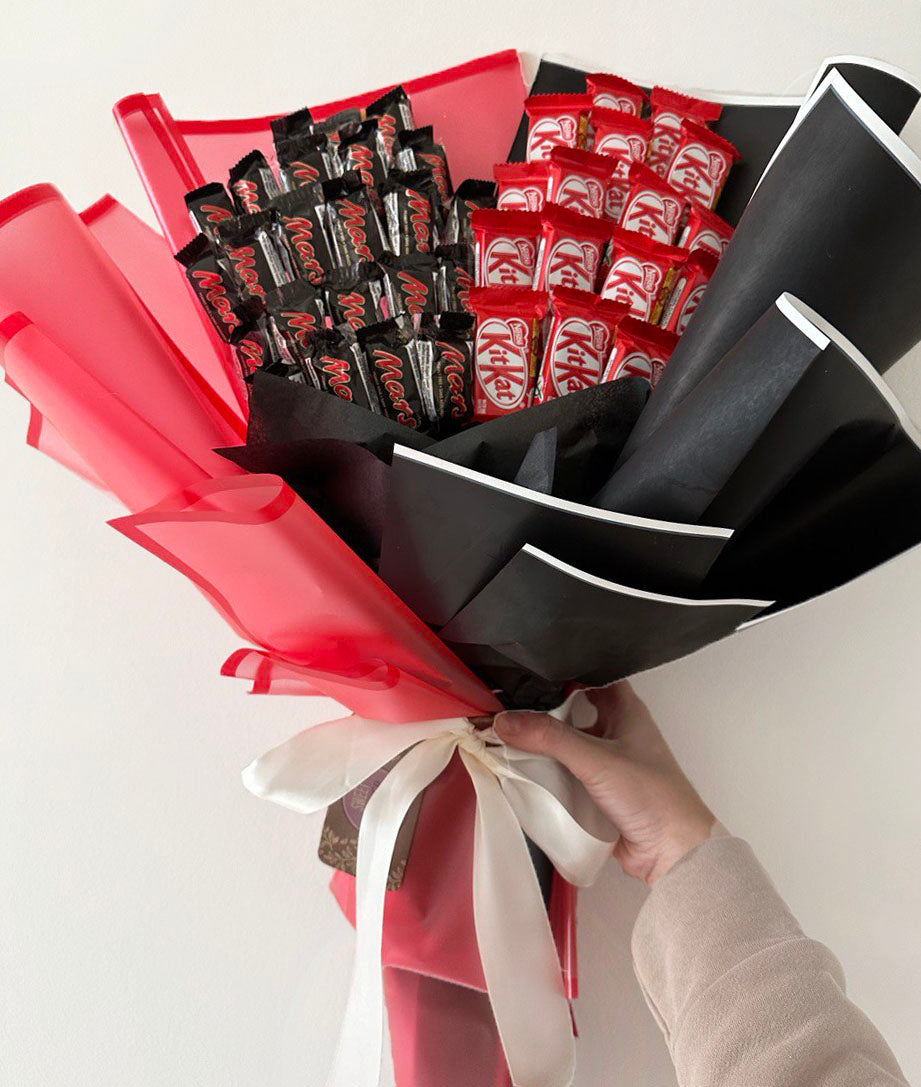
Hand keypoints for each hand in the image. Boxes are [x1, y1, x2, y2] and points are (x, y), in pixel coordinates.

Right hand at [494, 683, 715, 885]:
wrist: (671, 852)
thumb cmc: (652, 796)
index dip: (562, 669)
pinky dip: (546, 769)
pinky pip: (565, 770)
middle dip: (542, 707)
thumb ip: (550, 738)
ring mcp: (606, 760)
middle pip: (572, 707)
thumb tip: (504, 721)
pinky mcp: (596, 788)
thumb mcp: (596, 760)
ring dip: (542, 740)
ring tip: (505, 729)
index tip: (527, 669)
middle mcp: (616, 729)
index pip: (589, 675)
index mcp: (625, 709)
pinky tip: (521, 766)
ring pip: (566, 740)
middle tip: (507, 701)